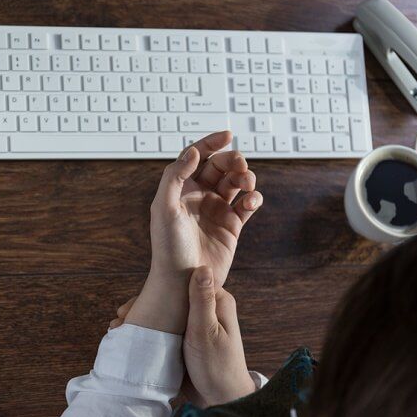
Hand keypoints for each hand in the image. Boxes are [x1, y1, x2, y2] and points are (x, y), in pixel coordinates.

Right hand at [110, 276, 255, 407]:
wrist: (222, 401)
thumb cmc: (217, 367)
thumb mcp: (206, 331)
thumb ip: (202, 300)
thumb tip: (203, 266)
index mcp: (218, 301)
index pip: (184, 282)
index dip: (158, 287)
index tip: (137, 299)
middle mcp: (208, 309)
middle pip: (172, 296)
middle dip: (146, 304)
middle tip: (122, 315)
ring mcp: (197, 324)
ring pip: (166, 312)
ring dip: (144, 317)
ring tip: (120, 325)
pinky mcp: (188, 339)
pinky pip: (166, 328)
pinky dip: (149, 330)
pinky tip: (130, 335)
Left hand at [125, 131, 262, 333]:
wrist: (182, 282)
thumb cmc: (168, 247)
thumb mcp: (164, 208)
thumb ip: (175, 176)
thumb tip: (193, 152)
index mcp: (180, 189)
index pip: (197, 156)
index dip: (211, 143)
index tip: (228, 135)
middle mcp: (199, 196)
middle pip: (220, 167)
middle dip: (233, 161)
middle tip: (240, 166)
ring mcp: (216, 210)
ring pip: (236, 183)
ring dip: (245, 177)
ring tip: (247, 186)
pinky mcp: (232, 226)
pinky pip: (247, 205)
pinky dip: (253, 199)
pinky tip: (250, 202)